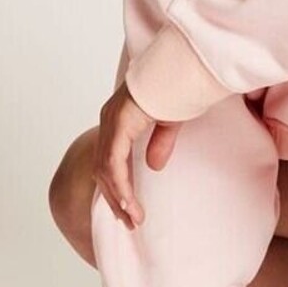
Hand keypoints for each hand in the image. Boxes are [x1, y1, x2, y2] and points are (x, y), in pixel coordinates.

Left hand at [93, 81, 182, 229]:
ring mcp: (112, 121)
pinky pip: (114, 163)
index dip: (119, 186)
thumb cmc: (178, 86)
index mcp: (119, 119)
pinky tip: (130, 204)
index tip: (130, 209)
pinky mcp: (119, 124)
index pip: (111, 160)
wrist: (183, 64)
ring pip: (105, 171)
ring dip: (119, 198)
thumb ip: (159, 144)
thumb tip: (153, 167)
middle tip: (129, 221)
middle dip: (116, 198)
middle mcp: (110, 120)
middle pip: (103, 169)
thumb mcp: (169, 123)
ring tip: (133, 219)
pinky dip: (121, 186)